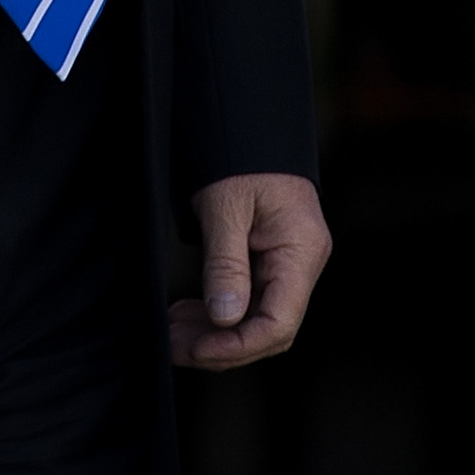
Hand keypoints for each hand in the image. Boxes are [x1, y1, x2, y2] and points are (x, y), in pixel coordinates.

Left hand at [173, 173, 329, 367]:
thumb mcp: (225, 207)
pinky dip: (216, 313)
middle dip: (220, 345)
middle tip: (173, 345)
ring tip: (172, 331)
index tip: (196, 350)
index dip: (238, 345)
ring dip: (214, 332)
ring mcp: (287, 265)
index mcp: (301, 251)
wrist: (246, 125)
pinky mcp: (268, 262)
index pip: (279, 323)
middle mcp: (301, 265)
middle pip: (268, 330)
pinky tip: (186, 314)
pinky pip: (247, 302)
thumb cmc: (240, 156)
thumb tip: (225, 317)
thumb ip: (226, 264)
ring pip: (255, 320)